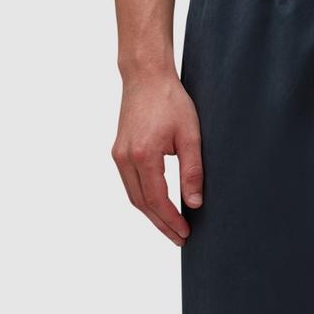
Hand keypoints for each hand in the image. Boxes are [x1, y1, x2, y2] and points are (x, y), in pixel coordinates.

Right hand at [112, 71, 202, 245]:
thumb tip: (195, 204)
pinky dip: (144, 201)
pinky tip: (159, 208)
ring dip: (152, 216)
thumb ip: (193, 171)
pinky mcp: (119, 152)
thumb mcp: (190, 136)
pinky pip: (131, 185)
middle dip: (162, 224)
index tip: (185, 233)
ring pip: (134, 197)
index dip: (171, 220)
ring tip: (171, 228)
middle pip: (142, 204)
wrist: (145, 75)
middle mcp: (125, 158)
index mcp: (143, 154)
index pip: (157, 200)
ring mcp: (119, 155)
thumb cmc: (170, 100)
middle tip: (180, 239)